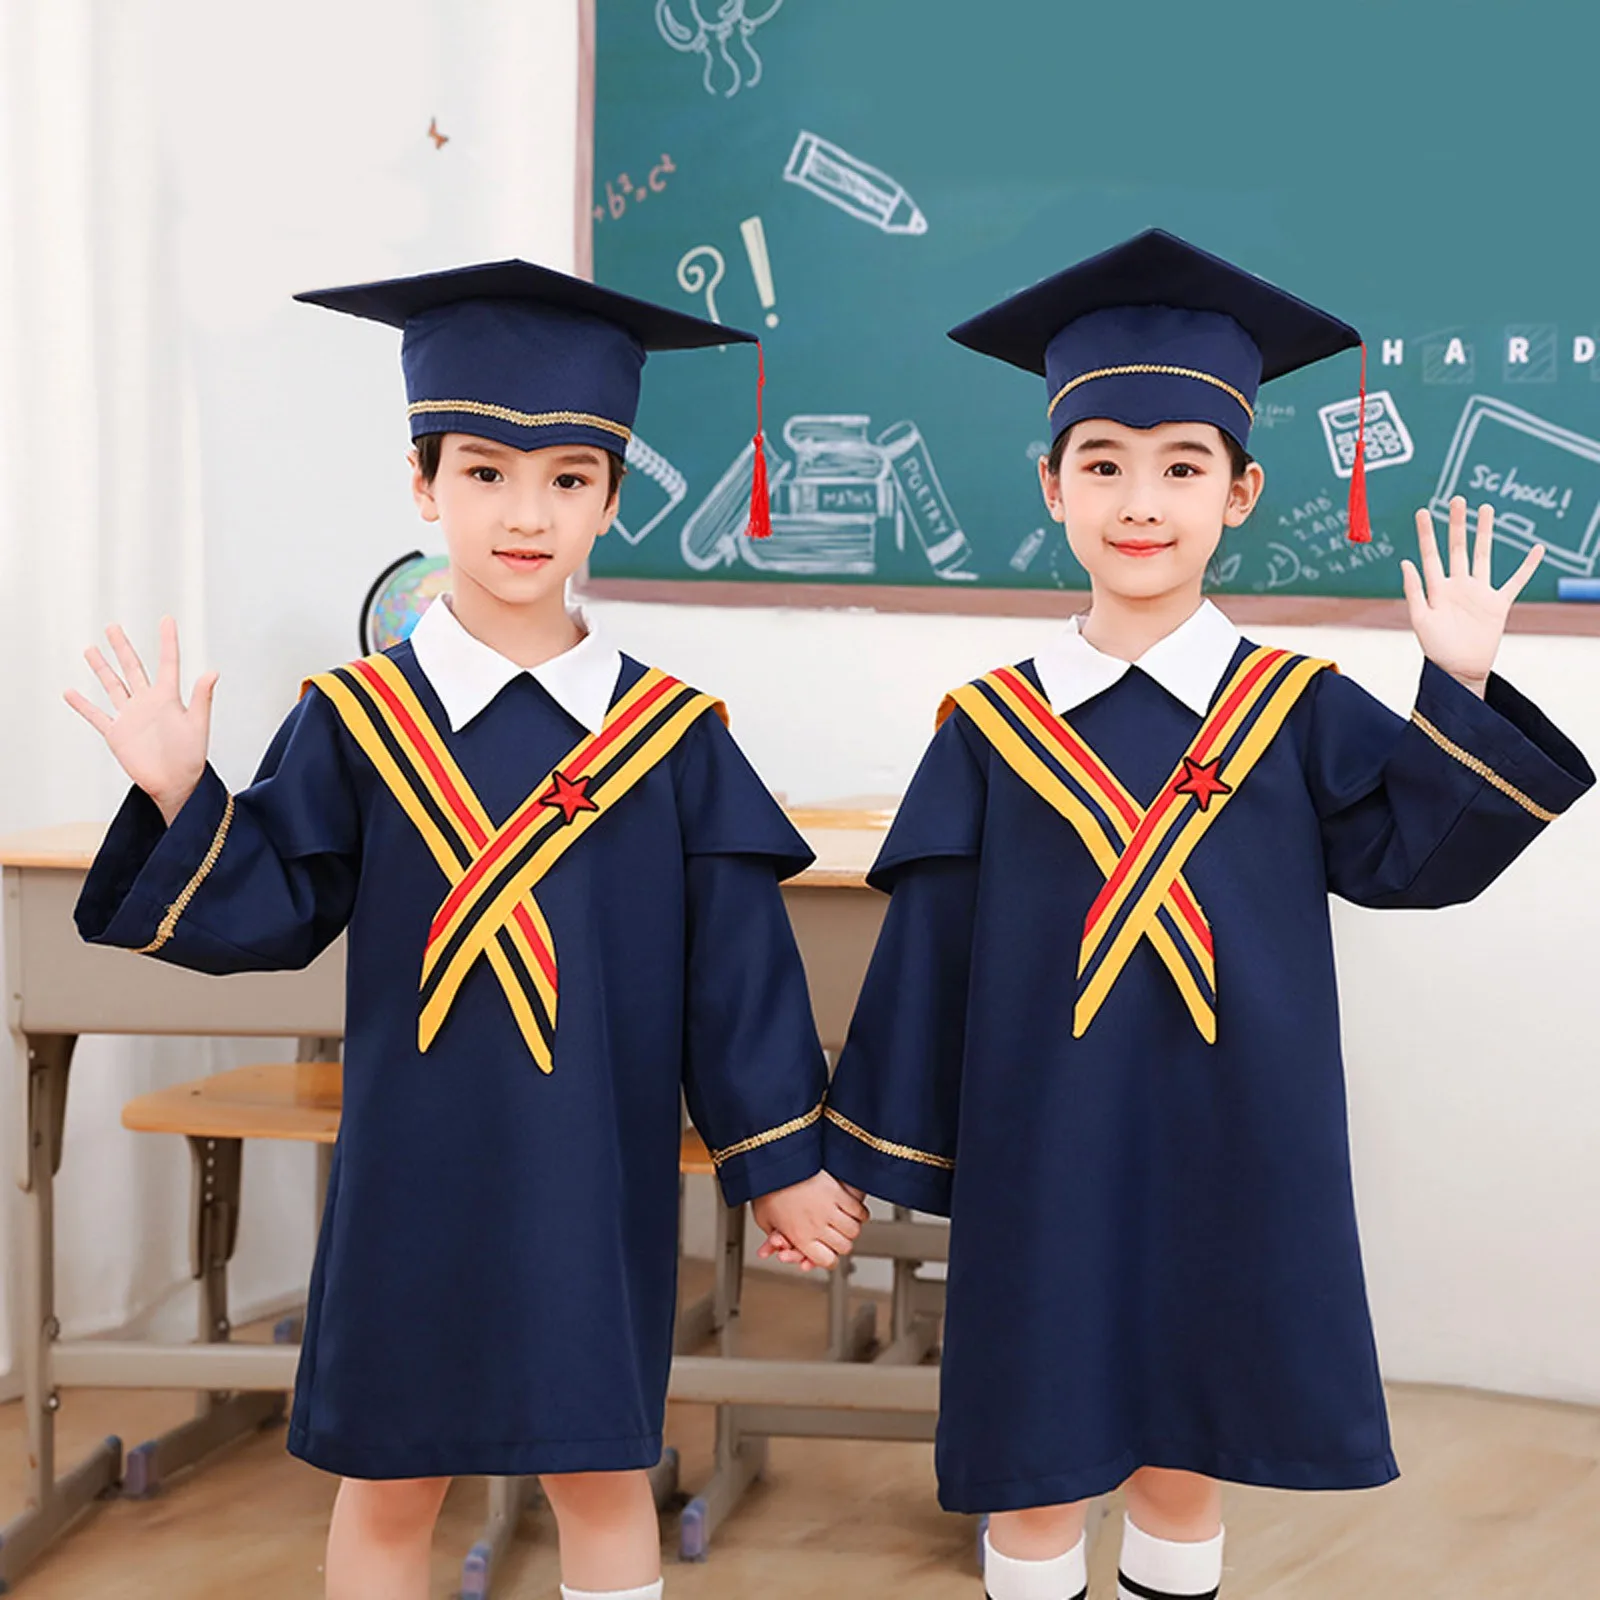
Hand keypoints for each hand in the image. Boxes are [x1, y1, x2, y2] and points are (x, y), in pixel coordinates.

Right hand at [64, 618, 217, 823]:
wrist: (176, 784)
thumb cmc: (192, 757)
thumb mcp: (198, 724)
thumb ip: (202, 698)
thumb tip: (212, 672)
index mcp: (169, 698)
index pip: (168, 662)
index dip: (167, 641)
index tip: (167, 619)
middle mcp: (148, 702)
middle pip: (133, 668)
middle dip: (123, 647)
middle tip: (113, 627)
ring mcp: (131, 716)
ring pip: (113, 685)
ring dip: (101, 668)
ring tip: (90, 649)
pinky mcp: (117, 733)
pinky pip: (96, 715)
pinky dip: (82, 705)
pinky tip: (70, 692)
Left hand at [752, 1172, 867, 1272]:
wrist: (777, 1162)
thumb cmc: (767, 1188)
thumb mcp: (763, 1219)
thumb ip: (773, 1237)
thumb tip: (774, 1248)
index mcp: (800, 1236)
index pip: (827, 1261)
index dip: (830, 1260)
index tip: (830, 1255)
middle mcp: (817, 1226)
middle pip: (844, 1247)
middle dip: (842, 1245)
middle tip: (838, 1238)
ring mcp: (829, 1209)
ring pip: (853, 1230)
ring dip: (851, 1230)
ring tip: (847, 1225)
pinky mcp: (838, 1192)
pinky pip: (858, 1210)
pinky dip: (860, 1214)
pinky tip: (855, 1212)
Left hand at [1402, 497, 1541, 696]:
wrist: (1458, 671)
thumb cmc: (1436, 649)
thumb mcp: (1420, 619)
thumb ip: (1413, 591)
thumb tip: (1405, 562)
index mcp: (1437, 588)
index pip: (1430, 554)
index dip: (1427, 534)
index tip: (1423, 511)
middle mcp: (1458, 585)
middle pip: (1458, 548)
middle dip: (1457, 525)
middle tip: (1457, 500)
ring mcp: (1479, 592)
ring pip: (1482, 556)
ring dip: (1485, 533)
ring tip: (1486, 509)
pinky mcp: (1498, 604)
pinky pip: (1516, 581)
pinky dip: (1527, 566)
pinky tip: (1537, 549)